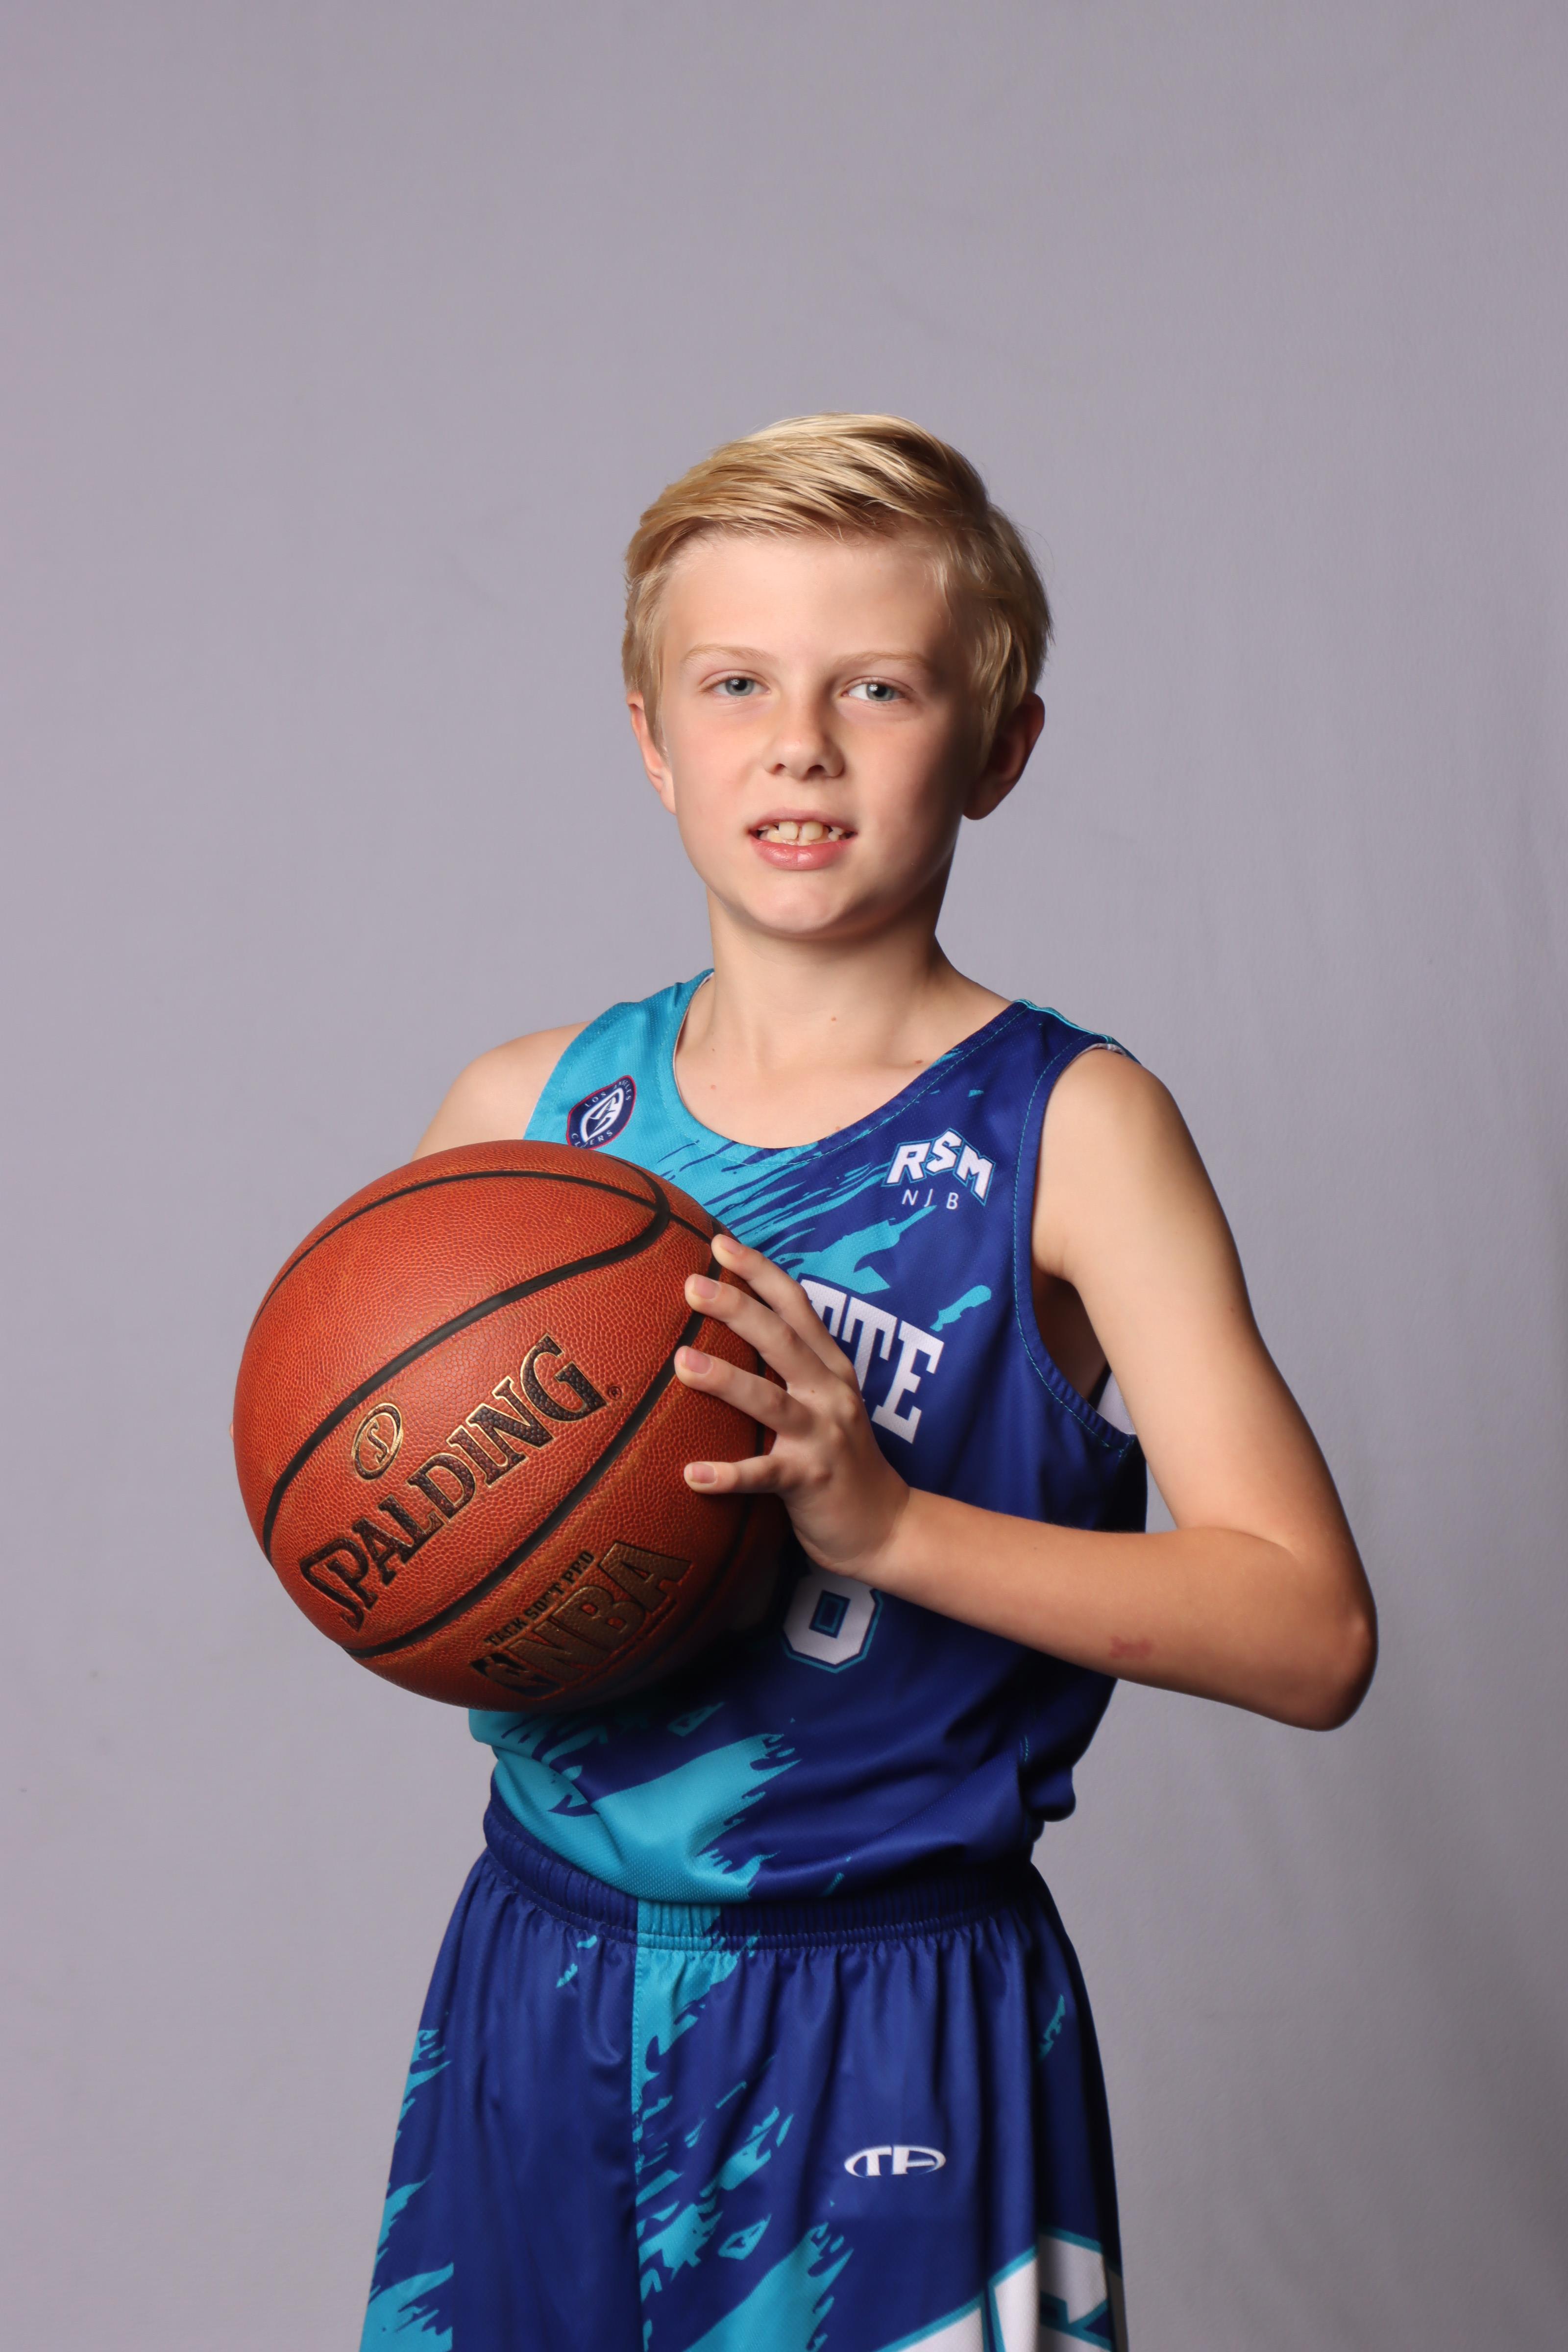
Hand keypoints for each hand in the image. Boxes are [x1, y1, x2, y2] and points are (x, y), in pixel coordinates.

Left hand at [675, 1232, 911, 1582]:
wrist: (887, 1526)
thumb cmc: (840, 1461)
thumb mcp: (824, 1404)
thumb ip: (788, 1372)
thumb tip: (727, 1338)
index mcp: (831, 1369)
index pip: (797, 1306)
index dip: (761, 1271)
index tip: (719, 1244)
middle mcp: (831, 1394)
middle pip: (783, 1339)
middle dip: (738, 1307)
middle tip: (691, 1285)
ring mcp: (823, 1437)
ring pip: (771, 1401)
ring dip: (726, 1379)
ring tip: (681, 1362)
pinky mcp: (811, 1481)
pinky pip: (764, 1476)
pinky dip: (728, 1475)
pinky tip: (692, 1475)